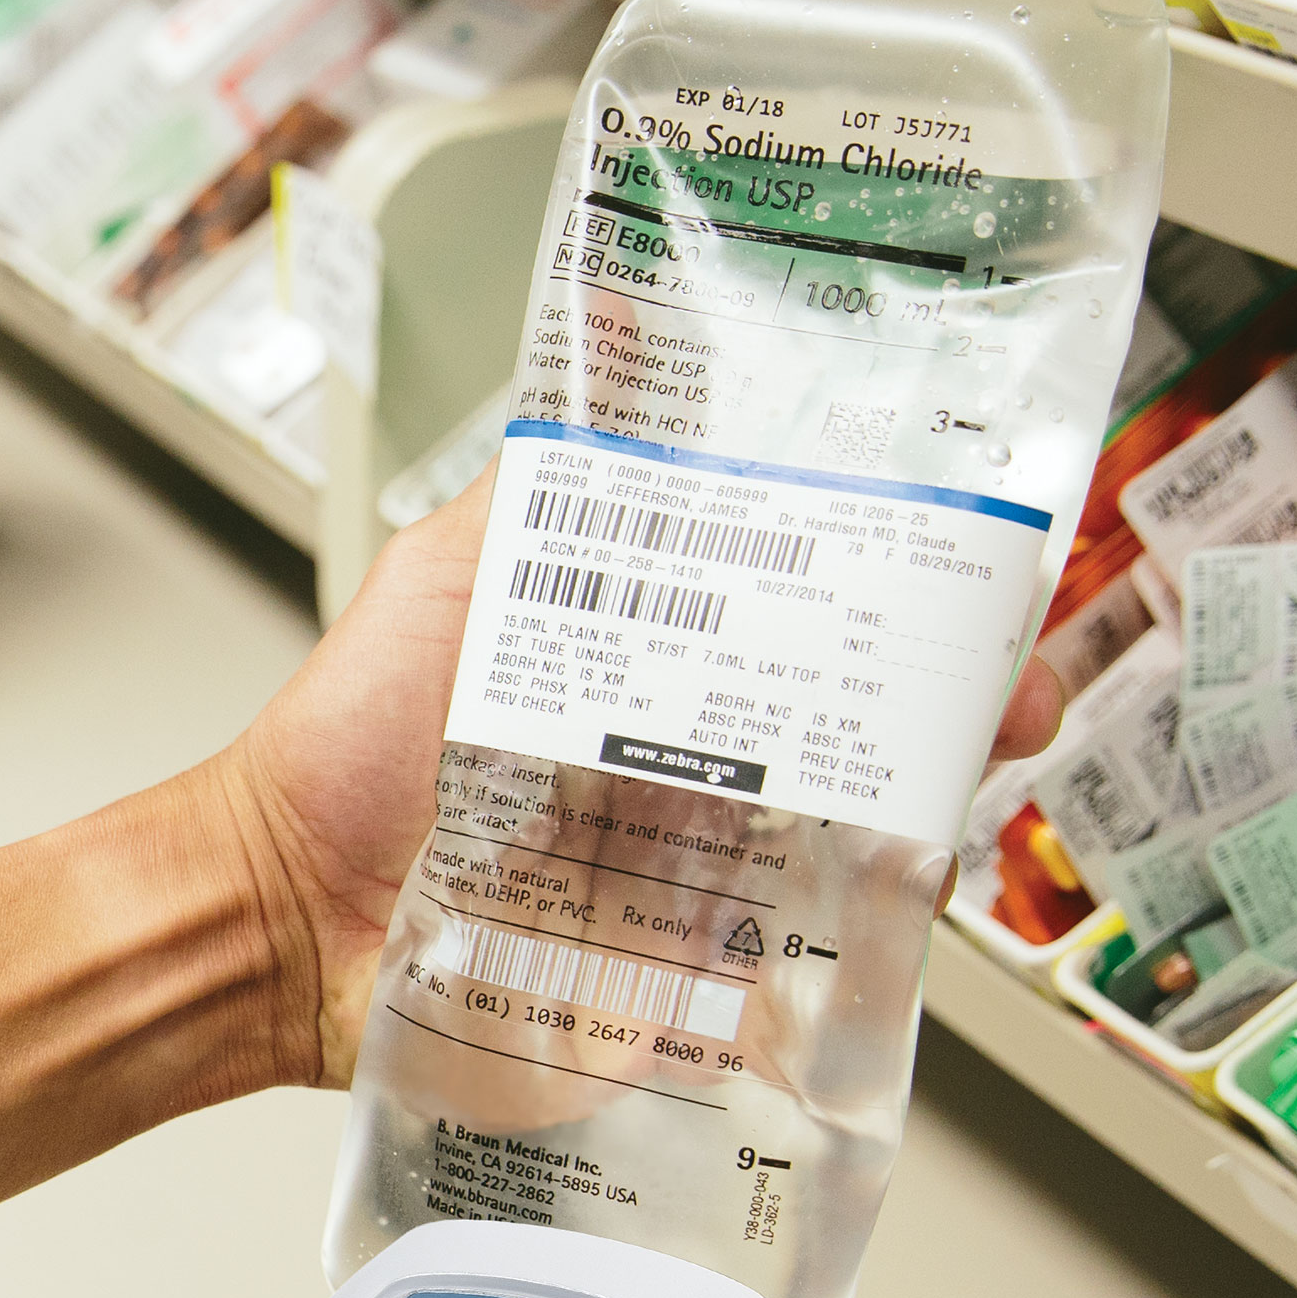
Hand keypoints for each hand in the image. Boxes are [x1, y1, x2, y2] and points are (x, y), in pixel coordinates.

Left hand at [211, 475, 1070, 1084]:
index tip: (985, 556)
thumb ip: (554, 474)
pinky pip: (794, 965)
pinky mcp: (677, 977)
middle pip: (868, 726)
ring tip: (975, 777)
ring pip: (858, 842)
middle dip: (963, 700)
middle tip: (1014, 683)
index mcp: (658, 660)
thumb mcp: (453, 566)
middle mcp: (692, 764)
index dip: (910, 582)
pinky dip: (862, 939)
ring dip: (934, 813)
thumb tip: (620, 320)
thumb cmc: (348, 746)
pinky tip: (898, 895)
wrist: (282, 911)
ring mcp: (695, 876)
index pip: (814, 604)